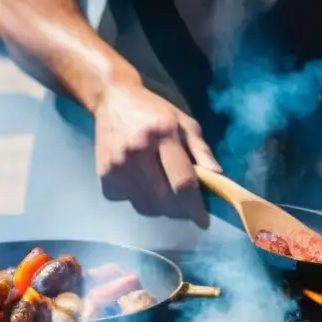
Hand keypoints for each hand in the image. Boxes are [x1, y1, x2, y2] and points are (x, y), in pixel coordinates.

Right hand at [93, 81, 220, 227]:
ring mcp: (117, 165)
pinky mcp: (104, 174)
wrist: (112, 99)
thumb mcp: (184, 122)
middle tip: (187, 205)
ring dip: (161, 208)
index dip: (195, 207)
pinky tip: (143, 183)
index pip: (182, 182)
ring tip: (166, 192)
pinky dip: (140, 200)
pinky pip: (128, 202)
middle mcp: (137, 151)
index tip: (203, 221)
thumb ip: (201, 150)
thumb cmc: (153, 111)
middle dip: (180, 210)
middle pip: (163, 200)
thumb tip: (217, 177)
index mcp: (162, 134)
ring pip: (145, 206)